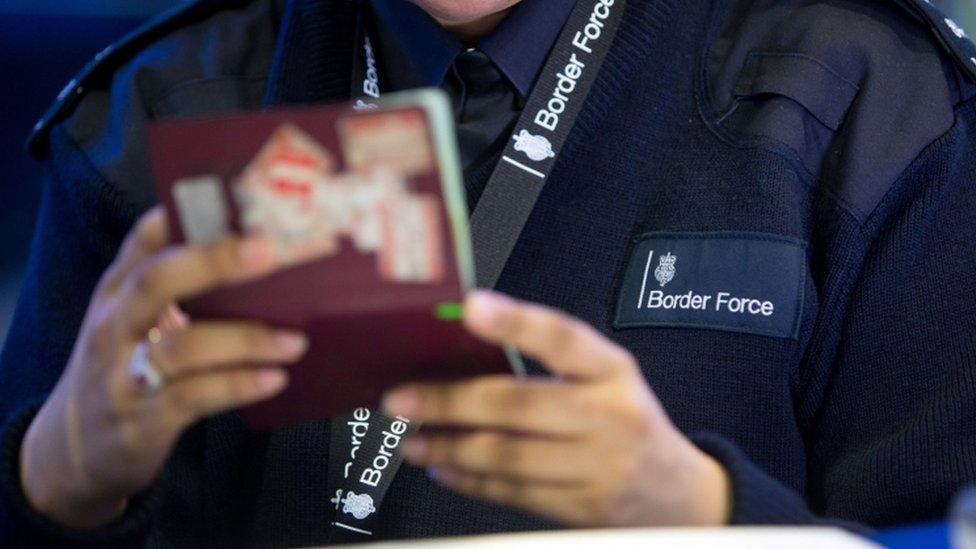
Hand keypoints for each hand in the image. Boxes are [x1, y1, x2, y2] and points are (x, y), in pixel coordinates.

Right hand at [20, 207, 309, 528]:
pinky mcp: (143, 420)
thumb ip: (177, 286)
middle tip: (271, 251)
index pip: (144, 239)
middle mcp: (115, 325)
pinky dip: (239, 385)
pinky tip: (275, 378)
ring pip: (184, 346)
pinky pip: (195, 397)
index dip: (186, 214)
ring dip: (247, 339)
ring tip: (296, 340)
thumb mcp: (132, 319)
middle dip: (215, 261)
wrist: (72, 449)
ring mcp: (125, 374)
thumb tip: (256, 250)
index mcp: (118, 290)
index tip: (236, 198)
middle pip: (158, 280)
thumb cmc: (123, 367)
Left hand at [383, 291, 730, 526]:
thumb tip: (465, 349)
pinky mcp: (583, 507)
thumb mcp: (606, 380)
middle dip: (450, 401)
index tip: (470, 307)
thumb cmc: (626, 421)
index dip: (516, 321)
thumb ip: (551, 363)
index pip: (563, 338)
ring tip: (413, 438)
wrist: (680, 494)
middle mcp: (610, 416)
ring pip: (508, 455)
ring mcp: (599, 467)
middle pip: (519, 404)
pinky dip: (471, 480)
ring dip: (449, 446)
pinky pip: (513, 493)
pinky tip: (444, 466)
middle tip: (402, 398)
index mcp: (613, 371)